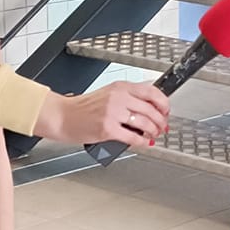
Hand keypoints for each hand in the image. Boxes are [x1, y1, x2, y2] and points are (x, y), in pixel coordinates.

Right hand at [37, 81, 169, 146]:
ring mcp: (112, 113)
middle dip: (161, 121)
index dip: (163, 102)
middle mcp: (118, 97)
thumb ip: (127, 98)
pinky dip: (142, 141)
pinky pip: (133, 137)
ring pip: (145, 123)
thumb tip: (149, 108)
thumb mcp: (107, 94)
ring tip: (153, 135)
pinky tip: (144, 142)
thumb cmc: (83, 108)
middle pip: (151, 109)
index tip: (166, 110)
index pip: (151, 91)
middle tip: (162, 127)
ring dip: (153, 131)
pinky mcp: (107, 129)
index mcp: (120, 87)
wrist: (63, 116)